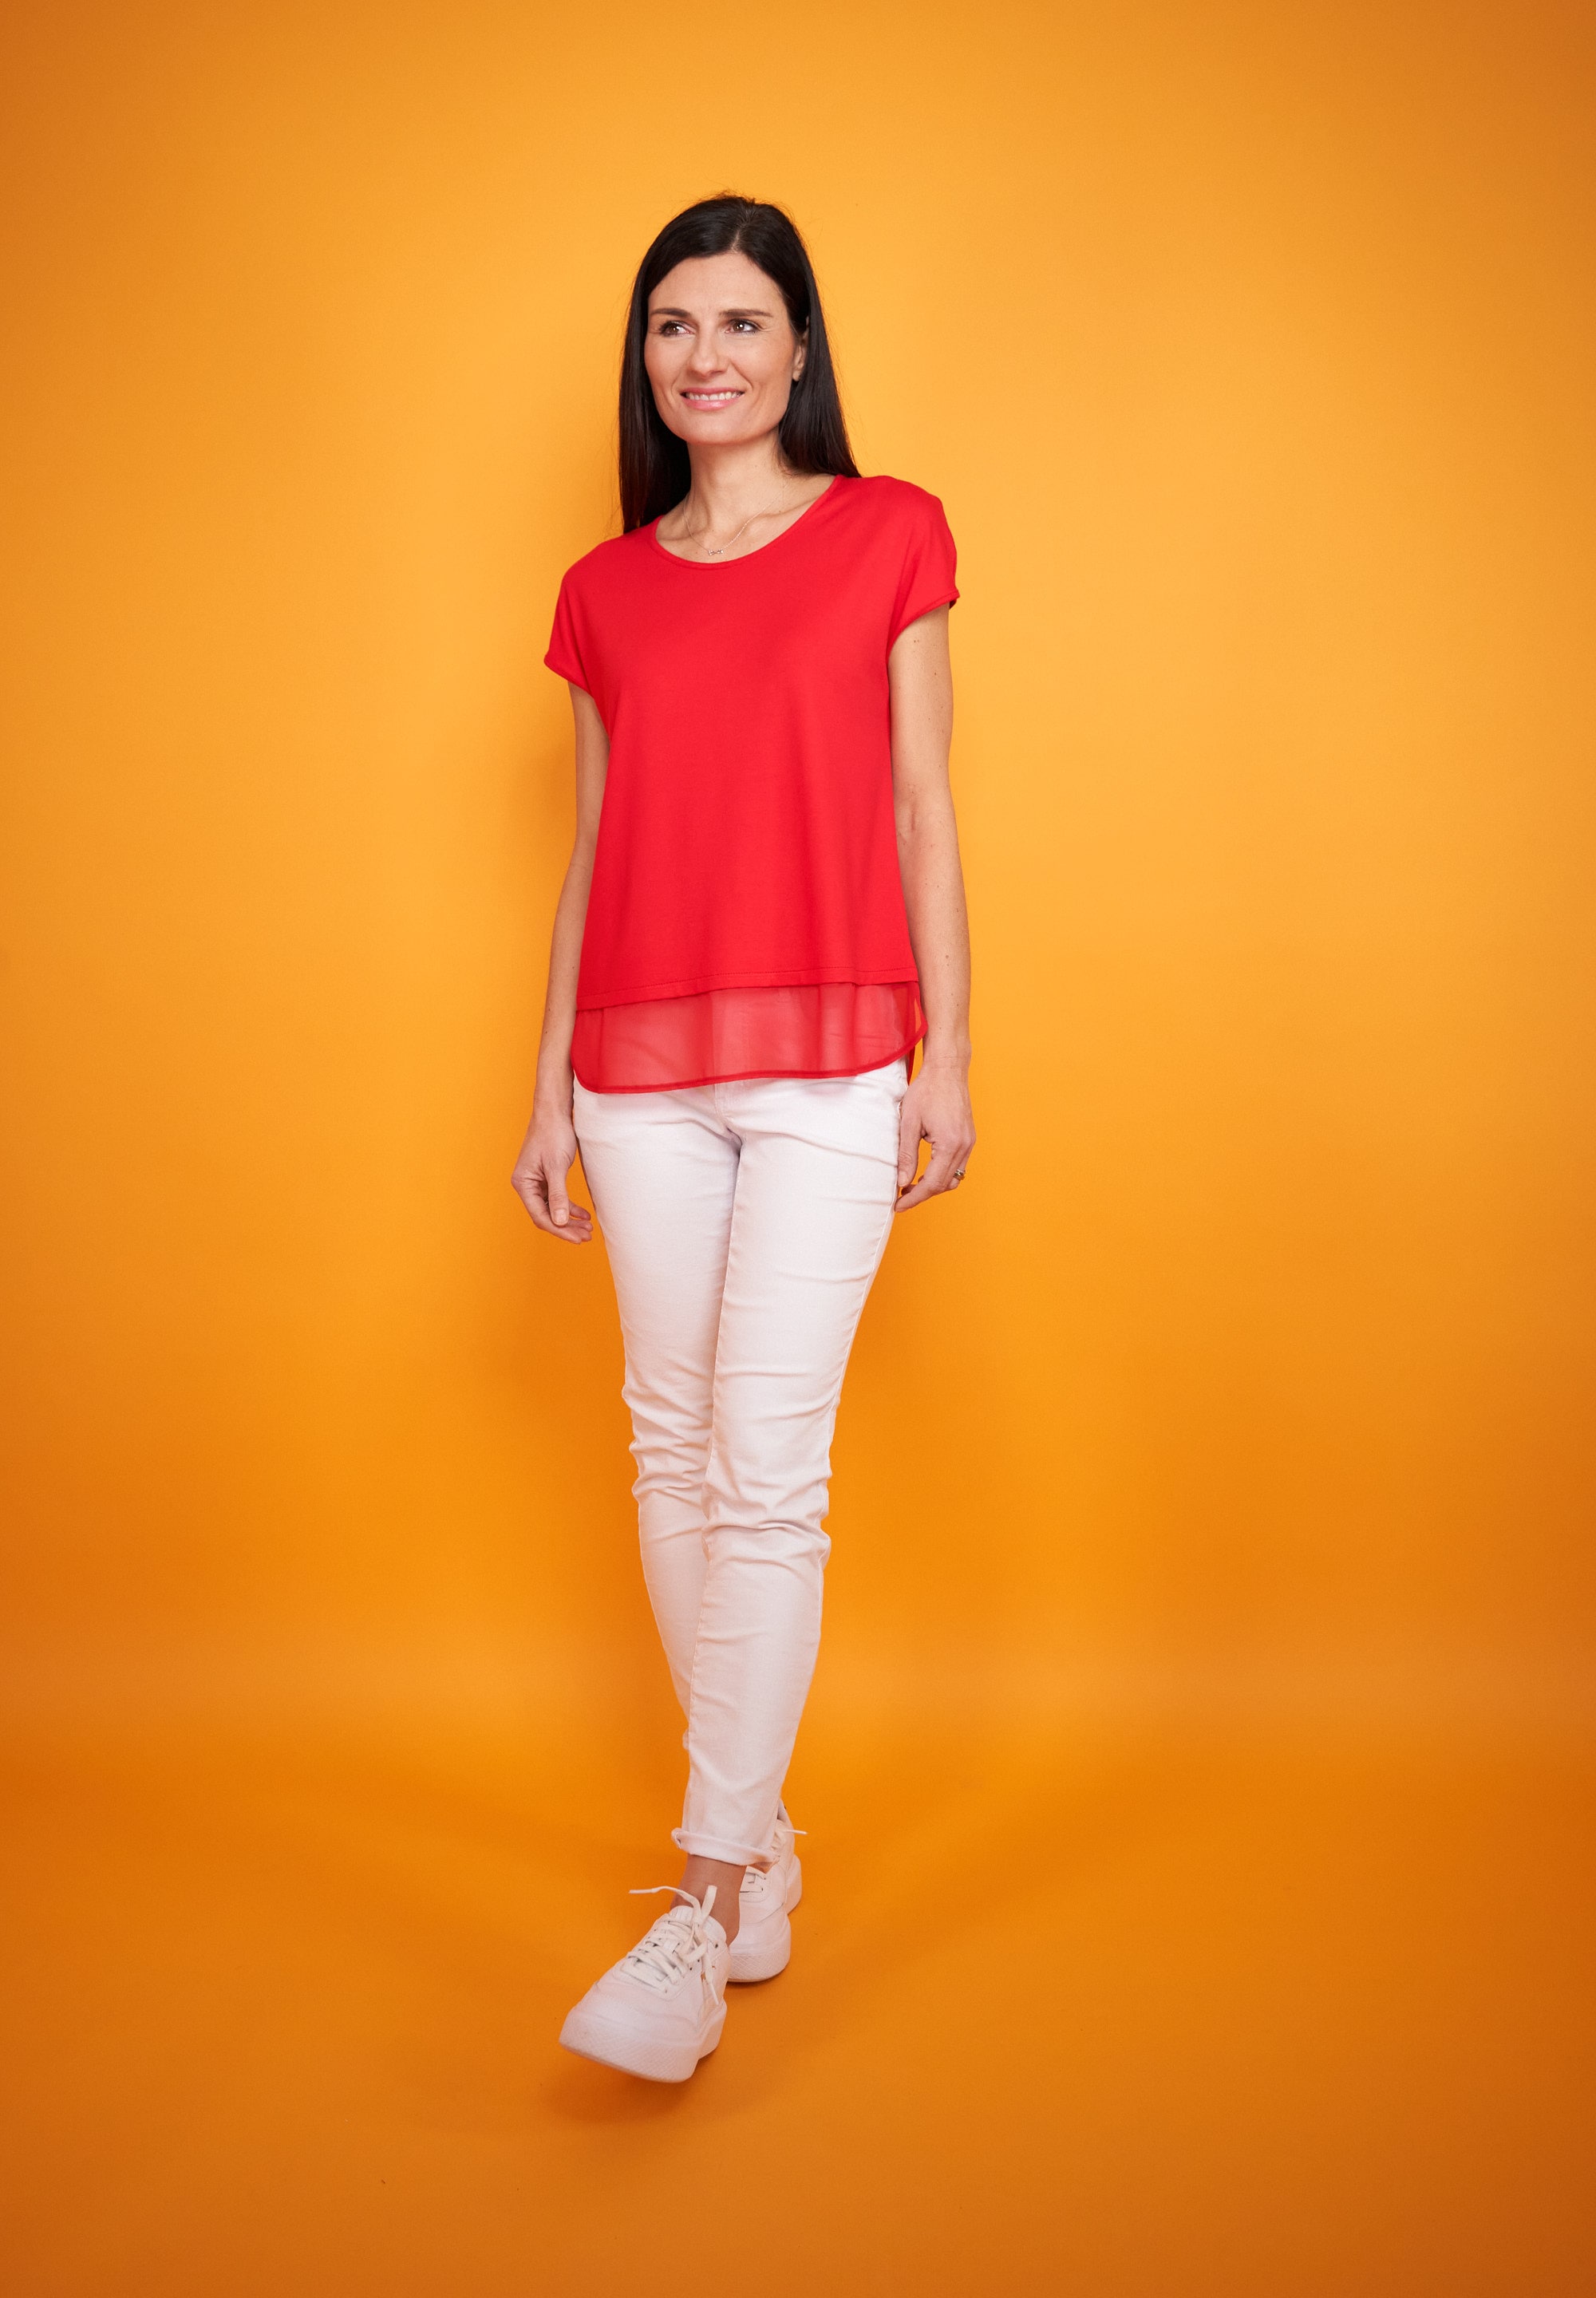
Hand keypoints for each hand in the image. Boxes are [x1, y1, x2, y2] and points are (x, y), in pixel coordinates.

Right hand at [511, 1103, 593, 1242]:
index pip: (540, 1215)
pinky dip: (569, 1207)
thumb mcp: (557, 1166)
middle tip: (586, 1236)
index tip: (578, 1238)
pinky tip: (583, 1214)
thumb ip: (559, 1195)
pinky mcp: (546, 1177)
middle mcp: (526, 1185)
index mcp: (523, 1183)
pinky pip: (557, 1199)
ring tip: (587, 1229)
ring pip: (552, 1209)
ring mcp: (536, 1182)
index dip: (560, 1230)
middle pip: (546, 1215)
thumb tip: (560, 1221)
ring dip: (569, 1220)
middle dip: (566, 1228)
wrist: (555, 1112)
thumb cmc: (553, 1134)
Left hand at [895, 1061, 974, 1211]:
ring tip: (911, 1186)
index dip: (914, 1198)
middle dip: (922, 1195)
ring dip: (933, 1186)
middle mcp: (964, 1146)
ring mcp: (969, 1143)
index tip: (898, 1206)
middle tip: (900, 1197)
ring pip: (954, 1178)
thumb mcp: (908, 1123)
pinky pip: (958, 1166)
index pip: (932, 1184)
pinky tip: (926, 1171)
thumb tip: (901, 1182)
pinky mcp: (969, 1138)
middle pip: (944, 1185)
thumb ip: (905, 1155)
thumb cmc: (926, 1091)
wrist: (947, 1070)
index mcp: (949, 1145)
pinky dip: (942, 1174)